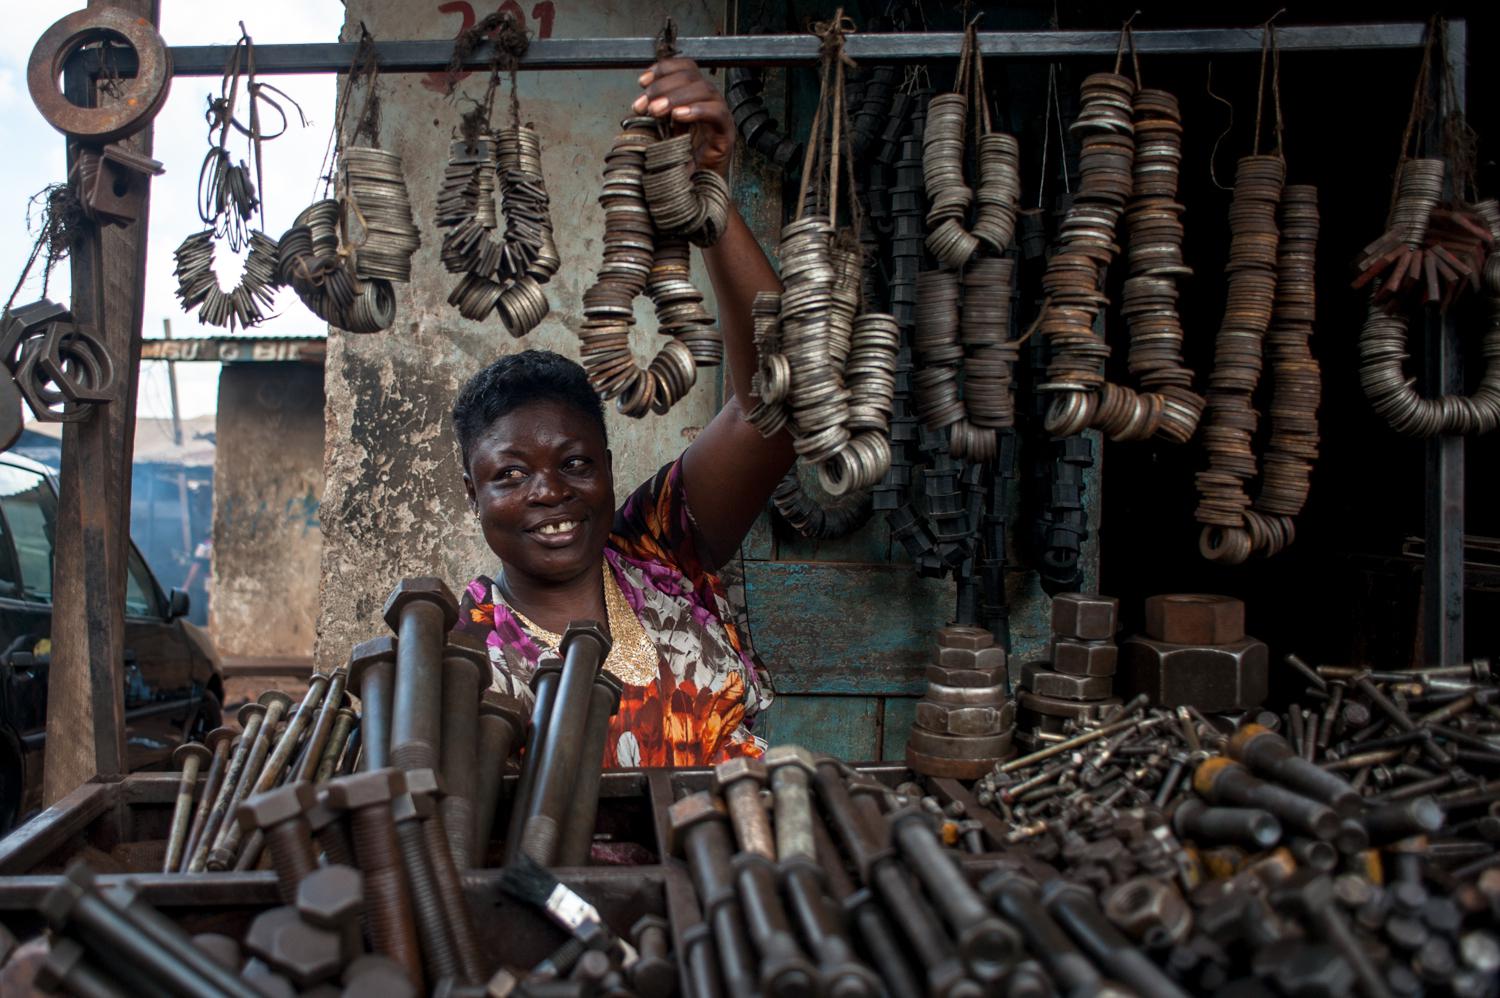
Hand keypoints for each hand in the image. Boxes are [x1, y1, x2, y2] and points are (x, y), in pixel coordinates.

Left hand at [631, 58, 734, 175]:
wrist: (697, 193)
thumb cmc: (681, 163)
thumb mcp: (663, 132)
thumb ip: (656, 116)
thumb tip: (638, 104)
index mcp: (695, 97)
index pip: (685, 68)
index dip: (663, 69)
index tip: (642, 81)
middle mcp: (709, 102)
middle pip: (691, 76)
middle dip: (662, 87)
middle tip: (644, 105)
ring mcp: (720, 116)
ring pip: (703, 89)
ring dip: (675, 97)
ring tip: (656, 111)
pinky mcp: (726, 133)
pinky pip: (717, 113)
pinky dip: (697, 110)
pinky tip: (678, 116)